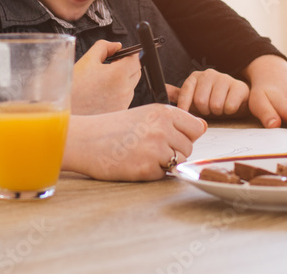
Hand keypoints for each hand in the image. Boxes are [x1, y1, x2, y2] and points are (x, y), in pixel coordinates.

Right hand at [62, 104, 206, 180]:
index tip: (168, 136)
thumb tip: (203, 127)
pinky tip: (134, 162)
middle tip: (147, 146)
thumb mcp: (144, 115)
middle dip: (173, 151)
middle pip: (188, 147)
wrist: (84, 140)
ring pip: (178, 162)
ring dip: (163, 163)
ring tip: (140, 153)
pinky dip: (151, 173)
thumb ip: (173, 121)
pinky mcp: (146, 168)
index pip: (196, 127)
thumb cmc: (111, 128)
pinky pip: (163, 175)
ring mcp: (155, 148)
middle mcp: (162, 128)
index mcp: (162, 112)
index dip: (185, 135)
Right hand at [71, 40, 140, 114]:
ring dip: (124, 79)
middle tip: (110, 66)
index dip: (128, 54)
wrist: (67, 109)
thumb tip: (116, 46)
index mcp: (118, 75)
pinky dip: (120, 92)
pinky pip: (126, 97)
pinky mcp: (120, 111)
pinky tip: (104, 92)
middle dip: (127, 66)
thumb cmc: (74, 87)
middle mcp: (124, 90)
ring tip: (104, 81)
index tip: (120, 54)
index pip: (135, 59)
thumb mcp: (87, 59)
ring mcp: (123, 103)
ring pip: (132, 85)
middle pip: (136, 72)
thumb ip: (104, 46)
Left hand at [166, 69, 249, 117]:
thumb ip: (179, 95)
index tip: (187, 116)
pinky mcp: (239, 86)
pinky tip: (230, 106)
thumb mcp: (194, 99)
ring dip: (218, 111)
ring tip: (220, 107)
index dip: (186, 107)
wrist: (237, 100)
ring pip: (215, 105)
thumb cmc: (213, 100)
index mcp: (196, 77)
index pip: (185, 93)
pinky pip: (229, 106)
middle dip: (205, 110)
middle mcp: (209, 74)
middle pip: (200, 101)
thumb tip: (162, 90)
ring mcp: (225, 78)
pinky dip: (229, 111)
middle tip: (210, 108)